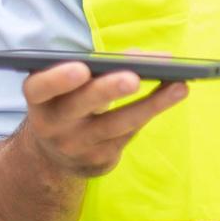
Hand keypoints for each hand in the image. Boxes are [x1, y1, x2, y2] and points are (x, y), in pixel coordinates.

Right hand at [17, 61, 187, 178]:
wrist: (56, 152)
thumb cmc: (73, 99)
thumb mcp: (75, 82)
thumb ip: (107, 65)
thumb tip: (156, 58)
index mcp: (40, 98)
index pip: (39, 88)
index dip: (58, 79)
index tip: (82, 68)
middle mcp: (52, 125)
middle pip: (80, 106)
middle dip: (107, 90)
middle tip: (134, 78)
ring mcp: (75, 147)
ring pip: (116, 124)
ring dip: (151, 104)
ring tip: (179, 86)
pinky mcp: (98, 161)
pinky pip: (129, 134)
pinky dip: (151, 112)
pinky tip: (173, 95)